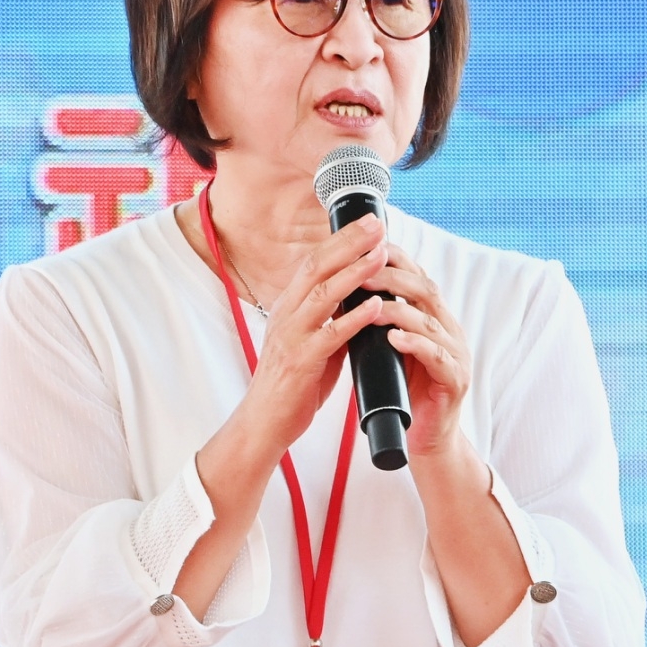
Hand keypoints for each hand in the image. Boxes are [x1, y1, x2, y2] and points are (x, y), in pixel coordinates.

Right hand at [231, 212, 389, 458]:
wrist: (265, 421)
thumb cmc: (293, 383)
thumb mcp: (312, 341)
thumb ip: (332, 319)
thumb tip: (363, 300)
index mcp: (289, 307)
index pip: (314, 262)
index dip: (341, 240)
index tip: (369, 224)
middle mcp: (286, 314)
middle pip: (317, 267)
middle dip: (348, 243)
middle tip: (376, 225)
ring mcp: (291, 337)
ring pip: (323, 294)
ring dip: (355, 272)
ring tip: (381, 255)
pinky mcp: (300, 363)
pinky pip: (329, 336)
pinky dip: (353, 319)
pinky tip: (375, 306)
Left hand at [365, 246, 470, 459]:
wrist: (423, 438)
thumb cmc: (402, 390)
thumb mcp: (388, 348)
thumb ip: (380, 320)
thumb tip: (347, 289)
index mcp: (434, 318)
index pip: (416, 277)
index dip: (394, 260)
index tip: (366, 247)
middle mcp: (449, 330)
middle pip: (425, 291)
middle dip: (393, 278)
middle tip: (362, 272)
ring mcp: (456, 354)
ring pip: (429, 321)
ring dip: (399, 309)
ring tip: (371, 304)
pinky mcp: (455, 380)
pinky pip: (436, 356)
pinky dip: (415, 345)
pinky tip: (394, 339)